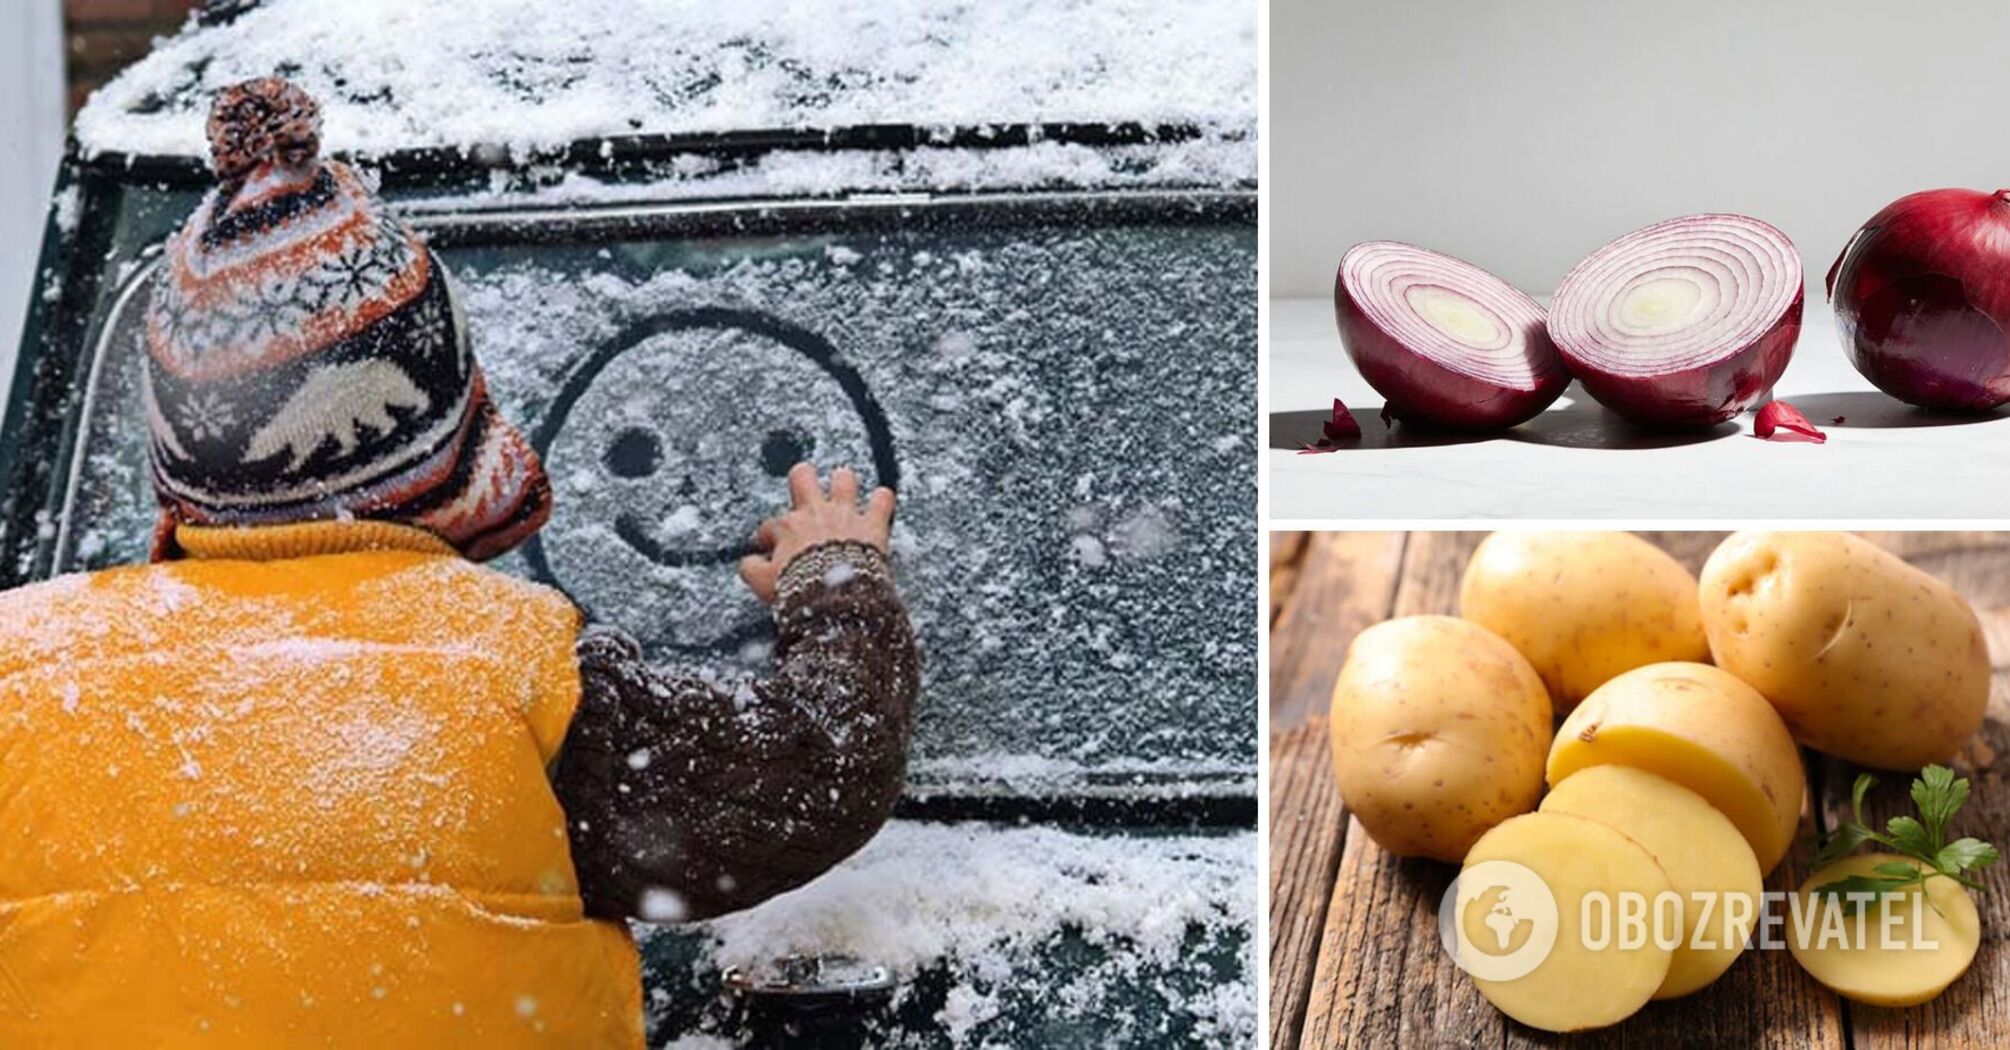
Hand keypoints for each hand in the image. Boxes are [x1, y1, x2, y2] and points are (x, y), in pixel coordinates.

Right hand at [738, 463, 894, 604]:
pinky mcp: (872, 524)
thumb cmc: (800, 589)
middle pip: (802, 477)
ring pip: (844, 478)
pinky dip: (882, 501)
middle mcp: (815, 514)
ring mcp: (845, 515)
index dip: (769, 536)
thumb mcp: (763, 583)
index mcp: (788, 528)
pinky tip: (880, 503)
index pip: (772, 526)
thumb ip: (751, 569)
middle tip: (804, 490)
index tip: (771, 547)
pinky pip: (882, 500)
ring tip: (843, 490)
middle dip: (802, 479)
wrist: (833, 597)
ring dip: (844, 484)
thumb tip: (748, 563)